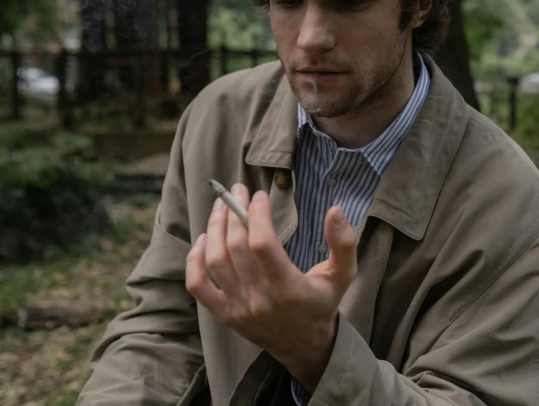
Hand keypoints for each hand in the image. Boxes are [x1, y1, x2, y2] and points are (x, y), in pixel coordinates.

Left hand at [185, 184, 357, 391]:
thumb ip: (344, 243)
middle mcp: (260, 301)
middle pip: (236, 247)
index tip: (259, 196)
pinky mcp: (224, 314)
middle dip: (234, 212)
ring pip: (215, 261)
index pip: (263, 244)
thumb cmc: (322, 303)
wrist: (303, 345)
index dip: (257, 214)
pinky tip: (203, 238)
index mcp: (289, 289)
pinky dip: (194, 259)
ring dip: (215, 227)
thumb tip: (335, 210)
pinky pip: (198, 285)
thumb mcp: (343, 275)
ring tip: (221, 206)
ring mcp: (238, 309)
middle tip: (238, 191)